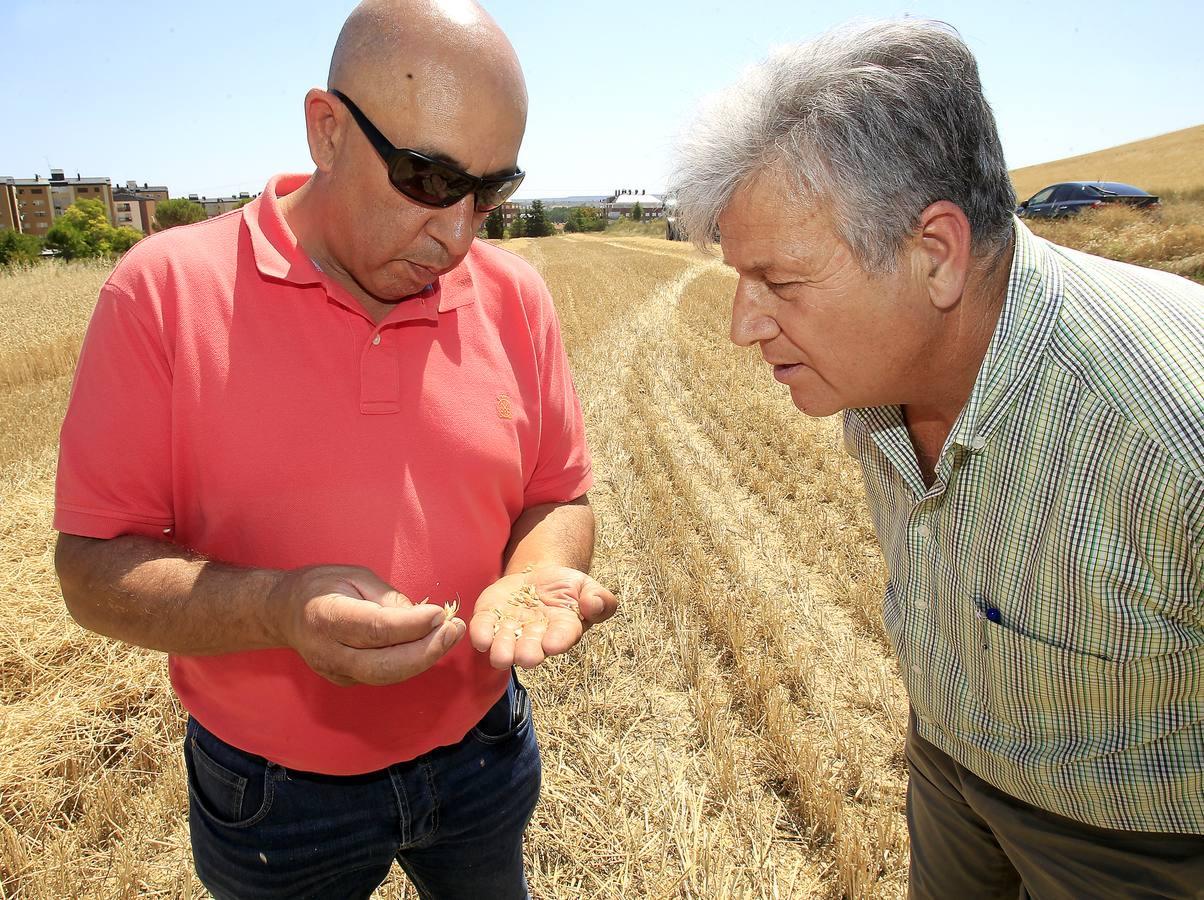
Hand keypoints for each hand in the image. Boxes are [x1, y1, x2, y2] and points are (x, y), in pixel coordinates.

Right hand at [269, 565, 464, 685]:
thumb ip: (387, 598)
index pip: (375, 629)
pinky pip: (383, 675)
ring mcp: (334, 671)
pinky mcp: (344, 680)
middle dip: (426, 651)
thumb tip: (424, 617)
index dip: (411, 625)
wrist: (283, 612)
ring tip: (451, 635)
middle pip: (383, 664)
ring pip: (386, 676)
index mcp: (326, 616)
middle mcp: (328, 651)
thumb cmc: (321, 586)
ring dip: (424, 658)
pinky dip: (410, 662)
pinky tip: (430, 644)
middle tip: (454, 630)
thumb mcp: (354, 576)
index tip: (440, 614)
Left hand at [469, 566, 616, 669]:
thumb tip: (594, 604)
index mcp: (563, 629)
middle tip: (524, 655)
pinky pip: (482, 629)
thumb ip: (600, 599)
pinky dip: (480, 634)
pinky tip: (480, 639)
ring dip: (501, 649)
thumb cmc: (567, 587)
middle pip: (530, 650)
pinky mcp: (490, 618)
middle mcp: (535, 637)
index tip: (552, 644)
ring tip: (500, 653)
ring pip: (503, 646)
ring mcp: (510, 630)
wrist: (540, 577)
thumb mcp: (587, 587)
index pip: (562, 637)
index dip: (557, 641)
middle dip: (526, 653)